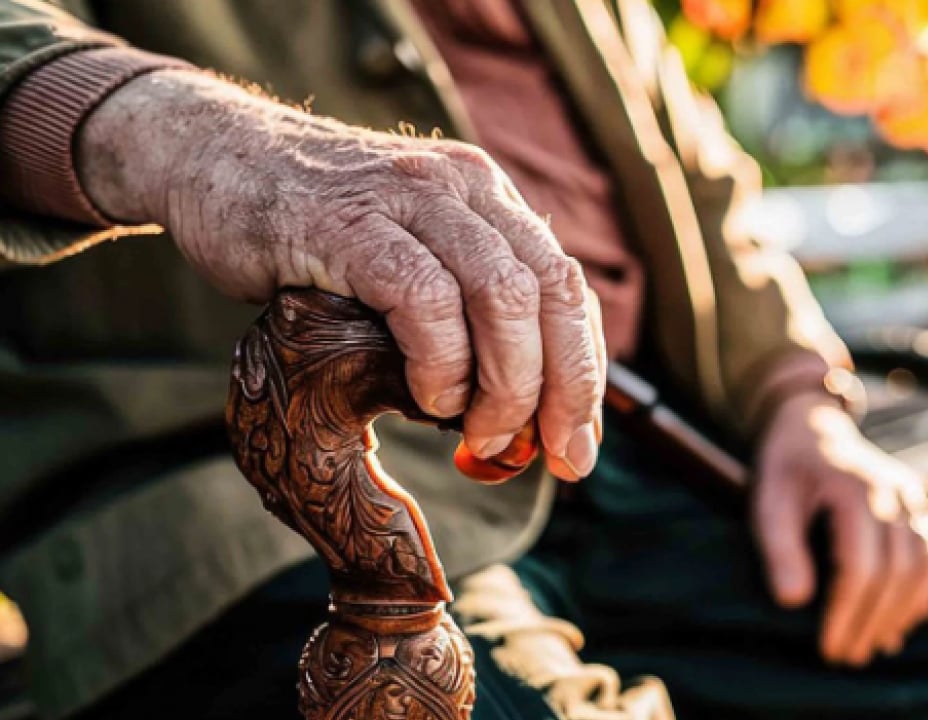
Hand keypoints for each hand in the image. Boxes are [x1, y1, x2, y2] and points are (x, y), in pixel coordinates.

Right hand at [77, 70, 603, 479]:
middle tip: (554, 456)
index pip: (567, 289)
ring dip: (509, 385)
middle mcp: (462, 189)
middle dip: (565, 389)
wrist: (209, 155)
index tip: (576, 442)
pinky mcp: (346, 223)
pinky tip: (430, 399)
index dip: (585, 373)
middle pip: (553, 293)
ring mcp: (408, 199)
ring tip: (484, 436)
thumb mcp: (405, 254)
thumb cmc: (309, 230)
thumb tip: (514, 416)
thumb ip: (458, 311)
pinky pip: (424, 298)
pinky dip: (442, 362)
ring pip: (504, 296)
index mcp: (486, 198)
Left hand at [752, 392, 927, 665]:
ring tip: (874, 645)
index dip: (847, 614)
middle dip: (873, 622)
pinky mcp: (921, 503)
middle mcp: (893, 490)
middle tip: (848, 657)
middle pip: (897, 571)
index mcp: (854, 488)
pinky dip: (927, 590)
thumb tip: (794, 602)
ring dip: (903, 613)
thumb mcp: (766, 501)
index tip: (828, 649)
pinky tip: (908, 620)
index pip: (861, 567)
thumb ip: (778, 548)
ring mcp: (913, 495)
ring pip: (925, 565)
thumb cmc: (784, 469)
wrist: (812, 426)